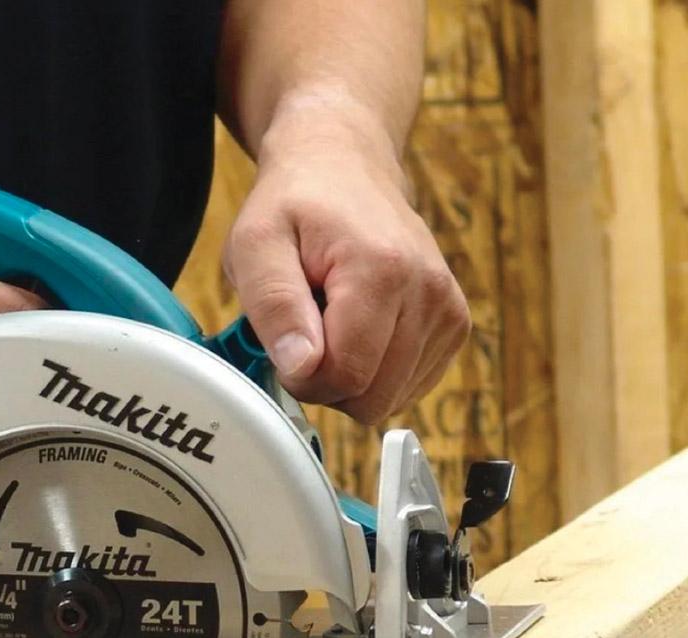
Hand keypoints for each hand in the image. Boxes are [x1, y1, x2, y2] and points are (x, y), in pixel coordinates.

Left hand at [222, 99, 470, 423]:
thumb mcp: (256, 244)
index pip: (346, 376)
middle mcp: (429, 292)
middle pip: (373, 397)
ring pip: (391, 399)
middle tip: (307, 333)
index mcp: (382, 271)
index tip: (286, 344)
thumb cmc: (295, 205)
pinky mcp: (454, 325)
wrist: (344, 165)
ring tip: (333, 321)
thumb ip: (273, 305)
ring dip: (352, 377)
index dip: (303, 378)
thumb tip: (302, 368)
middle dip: (328, 383)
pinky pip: (408, 388)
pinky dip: (377, 372)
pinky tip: (361, 329)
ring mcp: (448, 311)